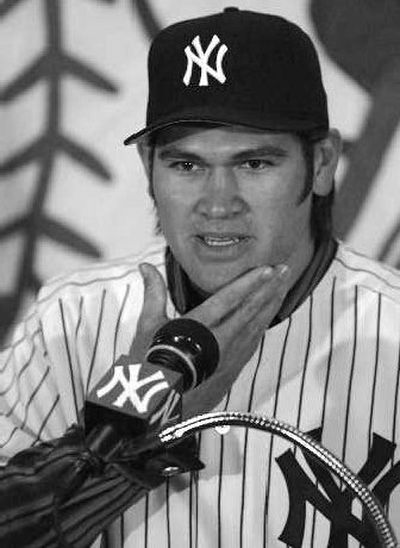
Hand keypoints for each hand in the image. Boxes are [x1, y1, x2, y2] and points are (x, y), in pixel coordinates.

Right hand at [129, 262, 290, 418]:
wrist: (156, 409)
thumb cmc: (151, 366)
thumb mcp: (149, 327)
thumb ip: (153, 293)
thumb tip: (145, 267)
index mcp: (198, 327)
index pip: (229, 299)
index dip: (250, 282)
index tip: (267, 269)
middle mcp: (218, 341)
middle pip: (250, 309)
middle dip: (269, 288)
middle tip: (284, 270)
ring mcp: (229, 357)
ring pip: (256, 326)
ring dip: (271, 304)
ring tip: (283, 286)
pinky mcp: (233, 370)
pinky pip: (253, 343)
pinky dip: (263, 326)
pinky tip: (270, 316)